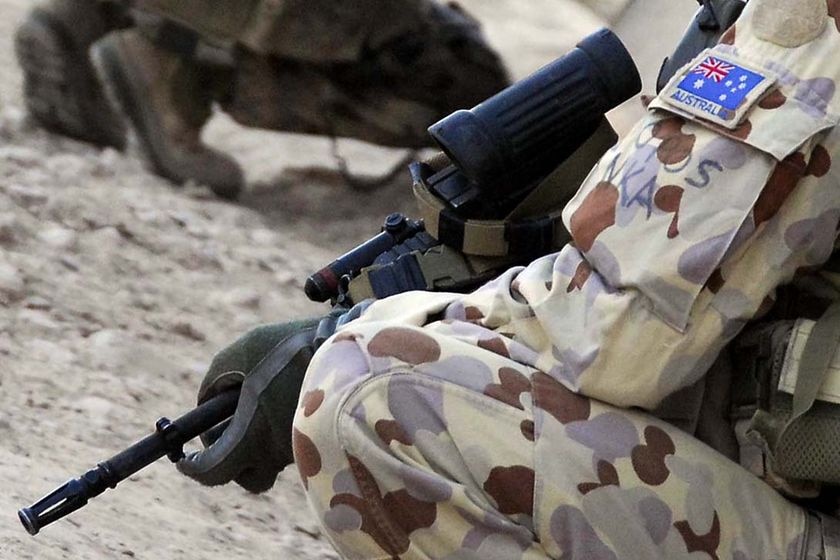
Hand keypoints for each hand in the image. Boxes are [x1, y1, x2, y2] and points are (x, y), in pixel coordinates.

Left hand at [177, 318, 319, 492]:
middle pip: (247, 475)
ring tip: (272, 392)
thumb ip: (217, 376)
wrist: (354, 351)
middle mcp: (278, 452)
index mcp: (253, 436)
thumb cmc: (295, 350)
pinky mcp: (323, 438)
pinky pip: (296, 441)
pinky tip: (295, 392)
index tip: (185, 459)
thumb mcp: (246, 350)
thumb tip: (207, 401)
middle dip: (234, 457)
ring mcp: (304, 449)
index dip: (193, 468)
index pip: (213, 473)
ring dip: (263, 433)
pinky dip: (287, 424)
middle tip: (233, 424)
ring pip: (273, 456)